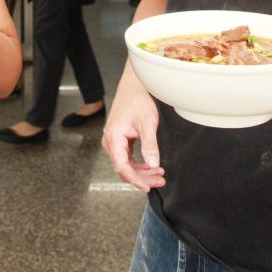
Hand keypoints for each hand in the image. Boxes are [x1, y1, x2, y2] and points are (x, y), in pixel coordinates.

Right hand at [101, 70, 164, 191]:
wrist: (133, 85)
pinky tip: (152, 166)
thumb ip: (150, 145)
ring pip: (126, 164)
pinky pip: (127, 158)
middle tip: (160, 181)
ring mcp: (114, 141)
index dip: (135, 179)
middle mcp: (110, 141)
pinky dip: (139, 164)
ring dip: (142, 172)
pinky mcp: (119, 139)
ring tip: (159, 175)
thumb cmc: (138, 100)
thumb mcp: (148, 122)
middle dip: (142, 178)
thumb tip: (153, 164)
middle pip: (124, 168)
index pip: (122, 167)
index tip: (148, 186)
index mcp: (114, 137)